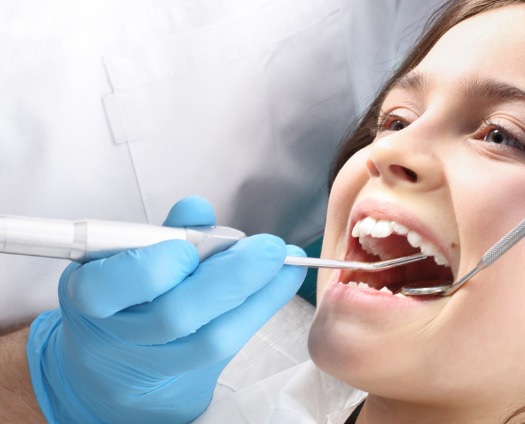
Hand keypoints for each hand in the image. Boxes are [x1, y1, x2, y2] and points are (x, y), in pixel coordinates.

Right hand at [26, 196, 305, 422]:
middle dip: (229, 277)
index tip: (186, 249)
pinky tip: (284, 281)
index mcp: (89, 295)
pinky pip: (231, 344)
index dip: (148, 270)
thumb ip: (162, 232)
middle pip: (172, 317)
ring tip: (285, 263)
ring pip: (209, 339)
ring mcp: (155, 362)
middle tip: (269, 247)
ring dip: (257, 294)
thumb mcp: (129, 256)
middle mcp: (118, 336)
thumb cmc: (127, 292)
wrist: (119, 362)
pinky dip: (262, 308)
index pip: (103, 289)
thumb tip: (196, 209)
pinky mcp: (190, 376)